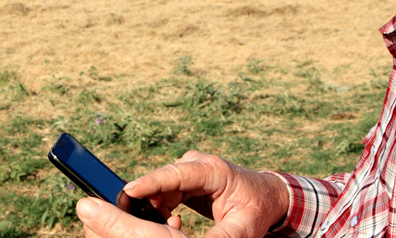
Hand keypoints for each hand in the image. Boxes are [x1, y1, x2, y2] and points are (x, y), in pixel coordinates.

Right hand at [77, 151, 288, 237]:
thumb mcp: (243, 228)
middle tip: (132, 219)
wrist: (267, 197)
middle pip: (162, 180)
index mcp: (214, 170)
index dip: (151, 182)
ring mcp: (190, 169)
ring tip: (164, 225)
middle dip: (145, 199)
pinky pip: (163, 192)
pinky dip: (159, 207)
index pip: (176, 173)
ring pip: (160, 187)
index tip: (128, 192)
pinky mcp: (185, 178)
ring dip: (153, 206)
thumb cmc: (257, 210)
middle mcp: (199, 164)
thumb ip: (221, 237)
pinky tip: (167, 222)